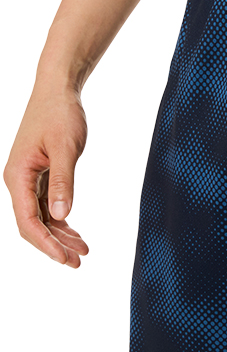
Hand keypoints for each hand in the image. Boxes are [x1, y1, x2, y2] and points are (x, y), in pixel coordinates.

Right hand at [3, 81, 89, 267]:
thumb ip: (63, 181)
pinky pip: (47, 204)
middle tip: (79, 262)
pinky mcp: (40, 173)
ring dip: (60, 234)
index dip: (46, 244)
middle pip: (33, 223)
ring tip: (83, 250)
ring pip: (41, 215)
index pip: (28, 221)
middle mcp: (18, 180)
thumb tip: (61, 215)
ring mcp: (29, 177)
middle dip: (54, 245)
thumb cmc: (60, 114)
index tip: (66, 259)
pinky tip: (74, 230)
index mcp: (18, 176)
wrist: (58, 90)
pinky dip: (61, 219)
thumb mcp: (65, 148)